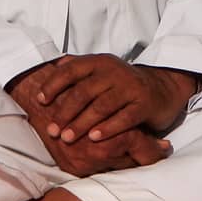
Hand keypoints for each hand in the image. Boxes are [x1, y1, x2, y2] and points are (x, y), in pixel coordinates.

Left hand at [23, 54, 200, 142]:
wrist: (161, 88)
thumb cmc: (121, 83)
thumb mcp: (100, 70)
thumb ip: (77, 67)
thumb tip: (50, 67)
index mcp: (99, 62)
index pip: (71, 70)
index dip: (53, 85)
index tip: (40, 101)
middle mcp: (114, 71)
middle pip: (83, 92)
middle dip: (65, 113)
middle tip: (52, 130)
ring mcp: (130, 86)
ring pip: (101, 106)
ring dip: (82, 123)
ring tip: (67, 138)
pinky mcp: (144, 103)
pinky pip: (124, 117)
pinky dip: (108, 128)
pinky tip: (94, 138)